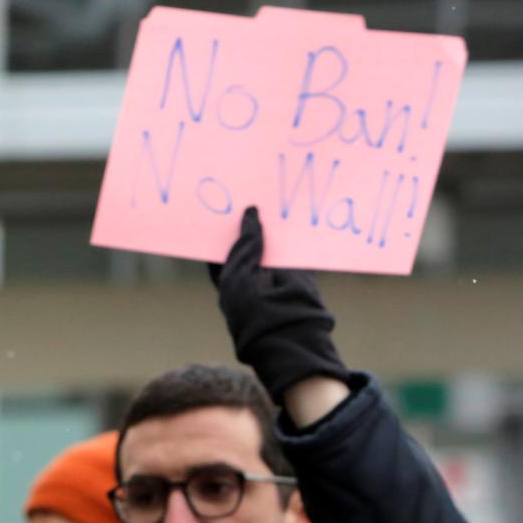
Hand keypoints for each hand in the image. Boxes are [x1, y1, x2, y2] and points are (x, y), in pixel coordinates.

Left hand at [209, 206, 349, 400]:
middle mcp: (251, 272)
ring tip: (271, 193)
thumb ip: (246, 243)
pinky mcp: (299, 271)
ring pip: (272, 241)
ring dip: (274, 222)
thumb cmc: (252, 308)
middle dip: (249, 219)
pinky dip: (296, 231)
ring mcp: (275, 271)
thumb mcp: (240, 273)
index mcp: (229, 277)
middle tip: (249, 187)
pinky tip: (293, 210)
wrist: (287, 335)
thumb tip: (250, 212)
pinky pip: (296, 246)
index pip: (223, 246)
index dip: (223, 225)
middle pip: (248, 239)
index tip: (222, 202)